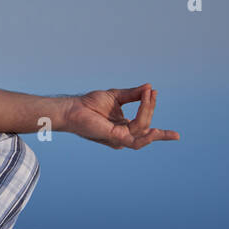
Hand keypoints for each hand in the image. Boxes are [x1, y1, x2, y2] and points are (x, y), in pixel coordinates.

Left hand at [64, 83, 179, 149]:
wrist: (73, 108)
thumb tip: (150, 87)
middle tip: (153, 92)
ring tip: (150, 97)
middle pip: (146, 124)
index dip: (151, 106)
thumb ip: (133, 94)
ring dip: (147, 112)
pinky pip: (136, 142)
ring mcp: (120, 138)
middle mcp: (124, 134)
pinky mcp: (115, 139)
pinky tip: (156, 130)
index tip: (155, 91)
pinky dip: (147, 137)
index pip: (145, 121)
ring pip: (142, 129)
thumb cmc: (90, 104)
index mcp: (124, 126)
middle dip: (150, 107)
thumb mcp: (116, 96)